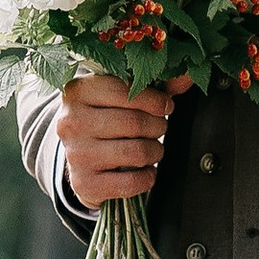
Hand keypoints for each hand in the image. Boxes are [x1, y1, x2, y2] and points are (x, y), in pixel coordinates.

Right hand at [55, 68, 189, 206]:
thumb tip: (188, 76)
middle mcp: (71, 122)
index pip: (125, 91)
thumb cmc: (106, 118)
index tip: (166, 105)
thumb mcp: (122, 95)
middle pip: (134, 122)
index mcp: (78, 92)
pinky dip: (147, 177)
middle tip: (158, 127)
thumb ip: (156, 85)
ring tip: (152, 148)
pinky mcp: (85, 182)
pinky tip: (144, 170)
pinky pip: (131, 182)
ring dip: (155, 151)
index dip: (155, 100)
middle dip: (158, 126)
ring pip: (136, 152)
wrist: (81, 156)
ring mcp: (76, 154)